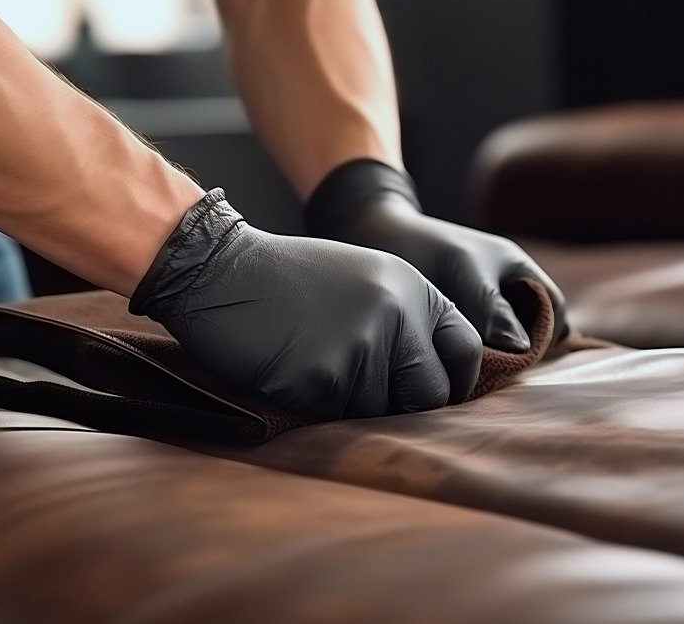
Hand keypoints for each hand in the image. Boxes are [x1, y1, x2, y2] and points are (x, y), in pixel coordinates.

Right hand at [131, 189, 481, 418]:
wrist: (217, 268)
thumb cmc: (287, 279)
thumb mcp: (363, 278)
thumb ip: (405, 318)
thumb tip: (435, 381)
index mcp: (412, 288)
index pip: (465, 349)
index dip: (453, 380)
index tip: (431, 394)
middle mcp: (396, 315)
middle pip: (431, 393)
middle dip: (403, 404)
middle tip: (362, 389)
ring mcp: (362, 347)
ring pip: (380, 412)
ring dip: (349, 404)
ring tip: (312, 362)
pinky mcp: (324, 378)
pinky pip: (336, 417)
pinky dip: (315, 405)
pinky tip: (289, 369)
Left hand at [306, 159, 567, 351]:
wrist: (368, 238)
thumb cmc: (418, 245)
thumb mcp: (459, 269)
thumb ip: (490, 306)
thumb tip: (520, 348)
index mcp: (517, 270)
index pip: (552, 311)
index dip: (544, 336)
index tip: (516, 357)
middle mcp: (504, 294)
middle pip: (530, 336)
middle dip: (515, 357)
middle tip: (488, 373)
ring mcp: (479, 314)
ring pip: (501, 351)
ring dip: (488, 365)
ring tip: (466, 374)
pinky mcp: (453, 332)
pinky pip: (473, 357)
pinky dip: (465, 366)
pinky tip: (446, 370)